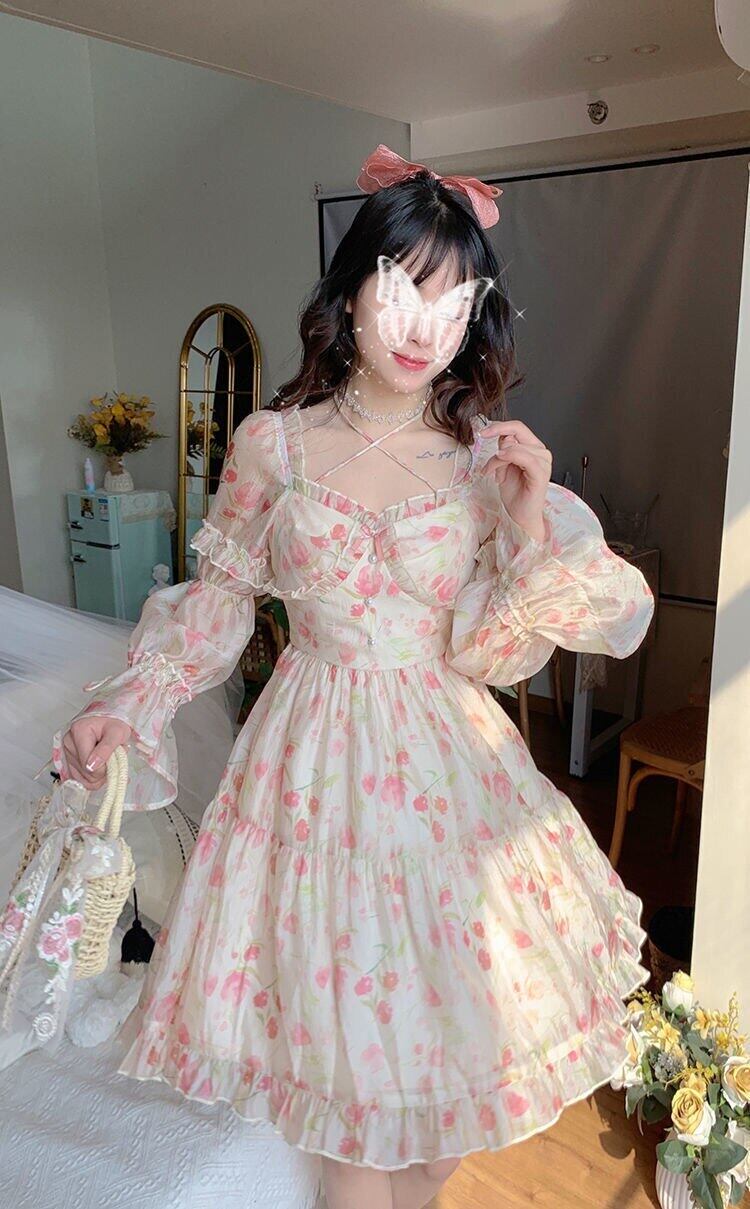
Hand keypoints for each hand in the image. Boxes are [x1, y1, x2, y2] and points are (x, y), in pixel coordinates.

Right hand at [60, 715, 133, 790]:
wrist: (108, 722)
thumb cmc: (113, 725)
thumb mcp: (118, 733)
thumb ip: (106, 748)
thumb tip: (92, 766)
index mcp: (79, 731)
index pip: (88, 765)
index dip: (105, 767)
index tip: (114, 758)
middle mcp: (68, 742)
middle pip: (86, 773)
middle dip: (103, 770)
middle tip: (111, 756)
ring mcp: (65, 752)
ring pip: (83, 779)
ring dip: (98, 773)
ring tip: (104, 757)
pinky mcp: (66, 761)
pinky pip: (79, 779)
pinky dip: (92, 777)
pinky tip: (98, 765)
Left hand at [481, 419, 550, 542]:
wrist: (520, 516)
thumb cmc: (515, 493)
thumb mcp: (503, 467)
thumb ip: (504, 450)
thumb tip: (501, 438)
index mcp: (533, 448)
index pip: (517, 427)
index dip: (499, 426)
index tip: (483, 432)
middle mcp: (541, 452)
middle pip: (516, 432)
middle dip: (497, 439)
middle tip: (484, 448)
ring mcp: (543, 462)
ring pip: (514, 446)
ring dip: (498, 460)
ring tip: (496, 475)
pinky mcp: (540, 473)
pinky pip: (524, 457)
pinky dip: (509, 457)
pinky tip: (501, 466)